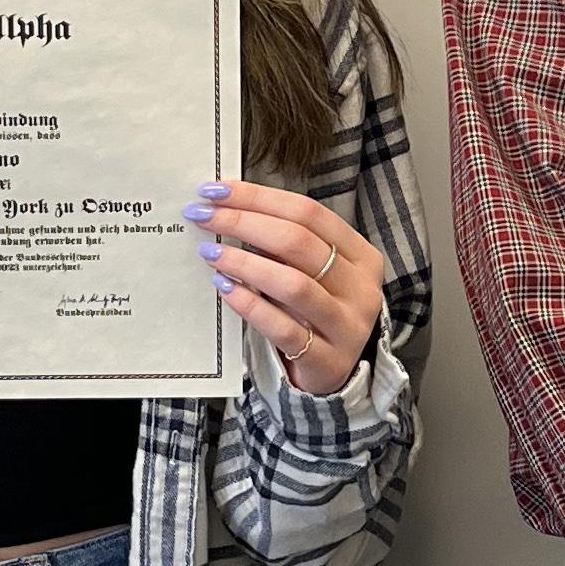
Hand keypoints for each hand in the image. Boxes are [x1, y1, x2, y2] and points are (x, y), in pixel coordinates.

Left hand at [186, 180, 382, 394]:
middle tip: (202, 215)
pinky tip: (223, 289)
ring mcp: (348, 326)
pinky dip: (250, 305)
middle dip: (244, 222)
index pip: (308, 212)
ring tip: (210, 252)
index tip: (216, 190)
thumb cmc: (316, 313)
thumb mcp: (314, 274)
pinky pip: (282, 328)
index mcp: (361, 255)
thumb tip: (229, 208)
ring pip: (292, 284)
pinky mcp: (327, 360)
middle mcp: (361, 288)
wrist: (338, 375)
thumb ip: (285, 246)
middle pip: (299, 242)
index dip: (259, 197)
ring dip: (244, 263)